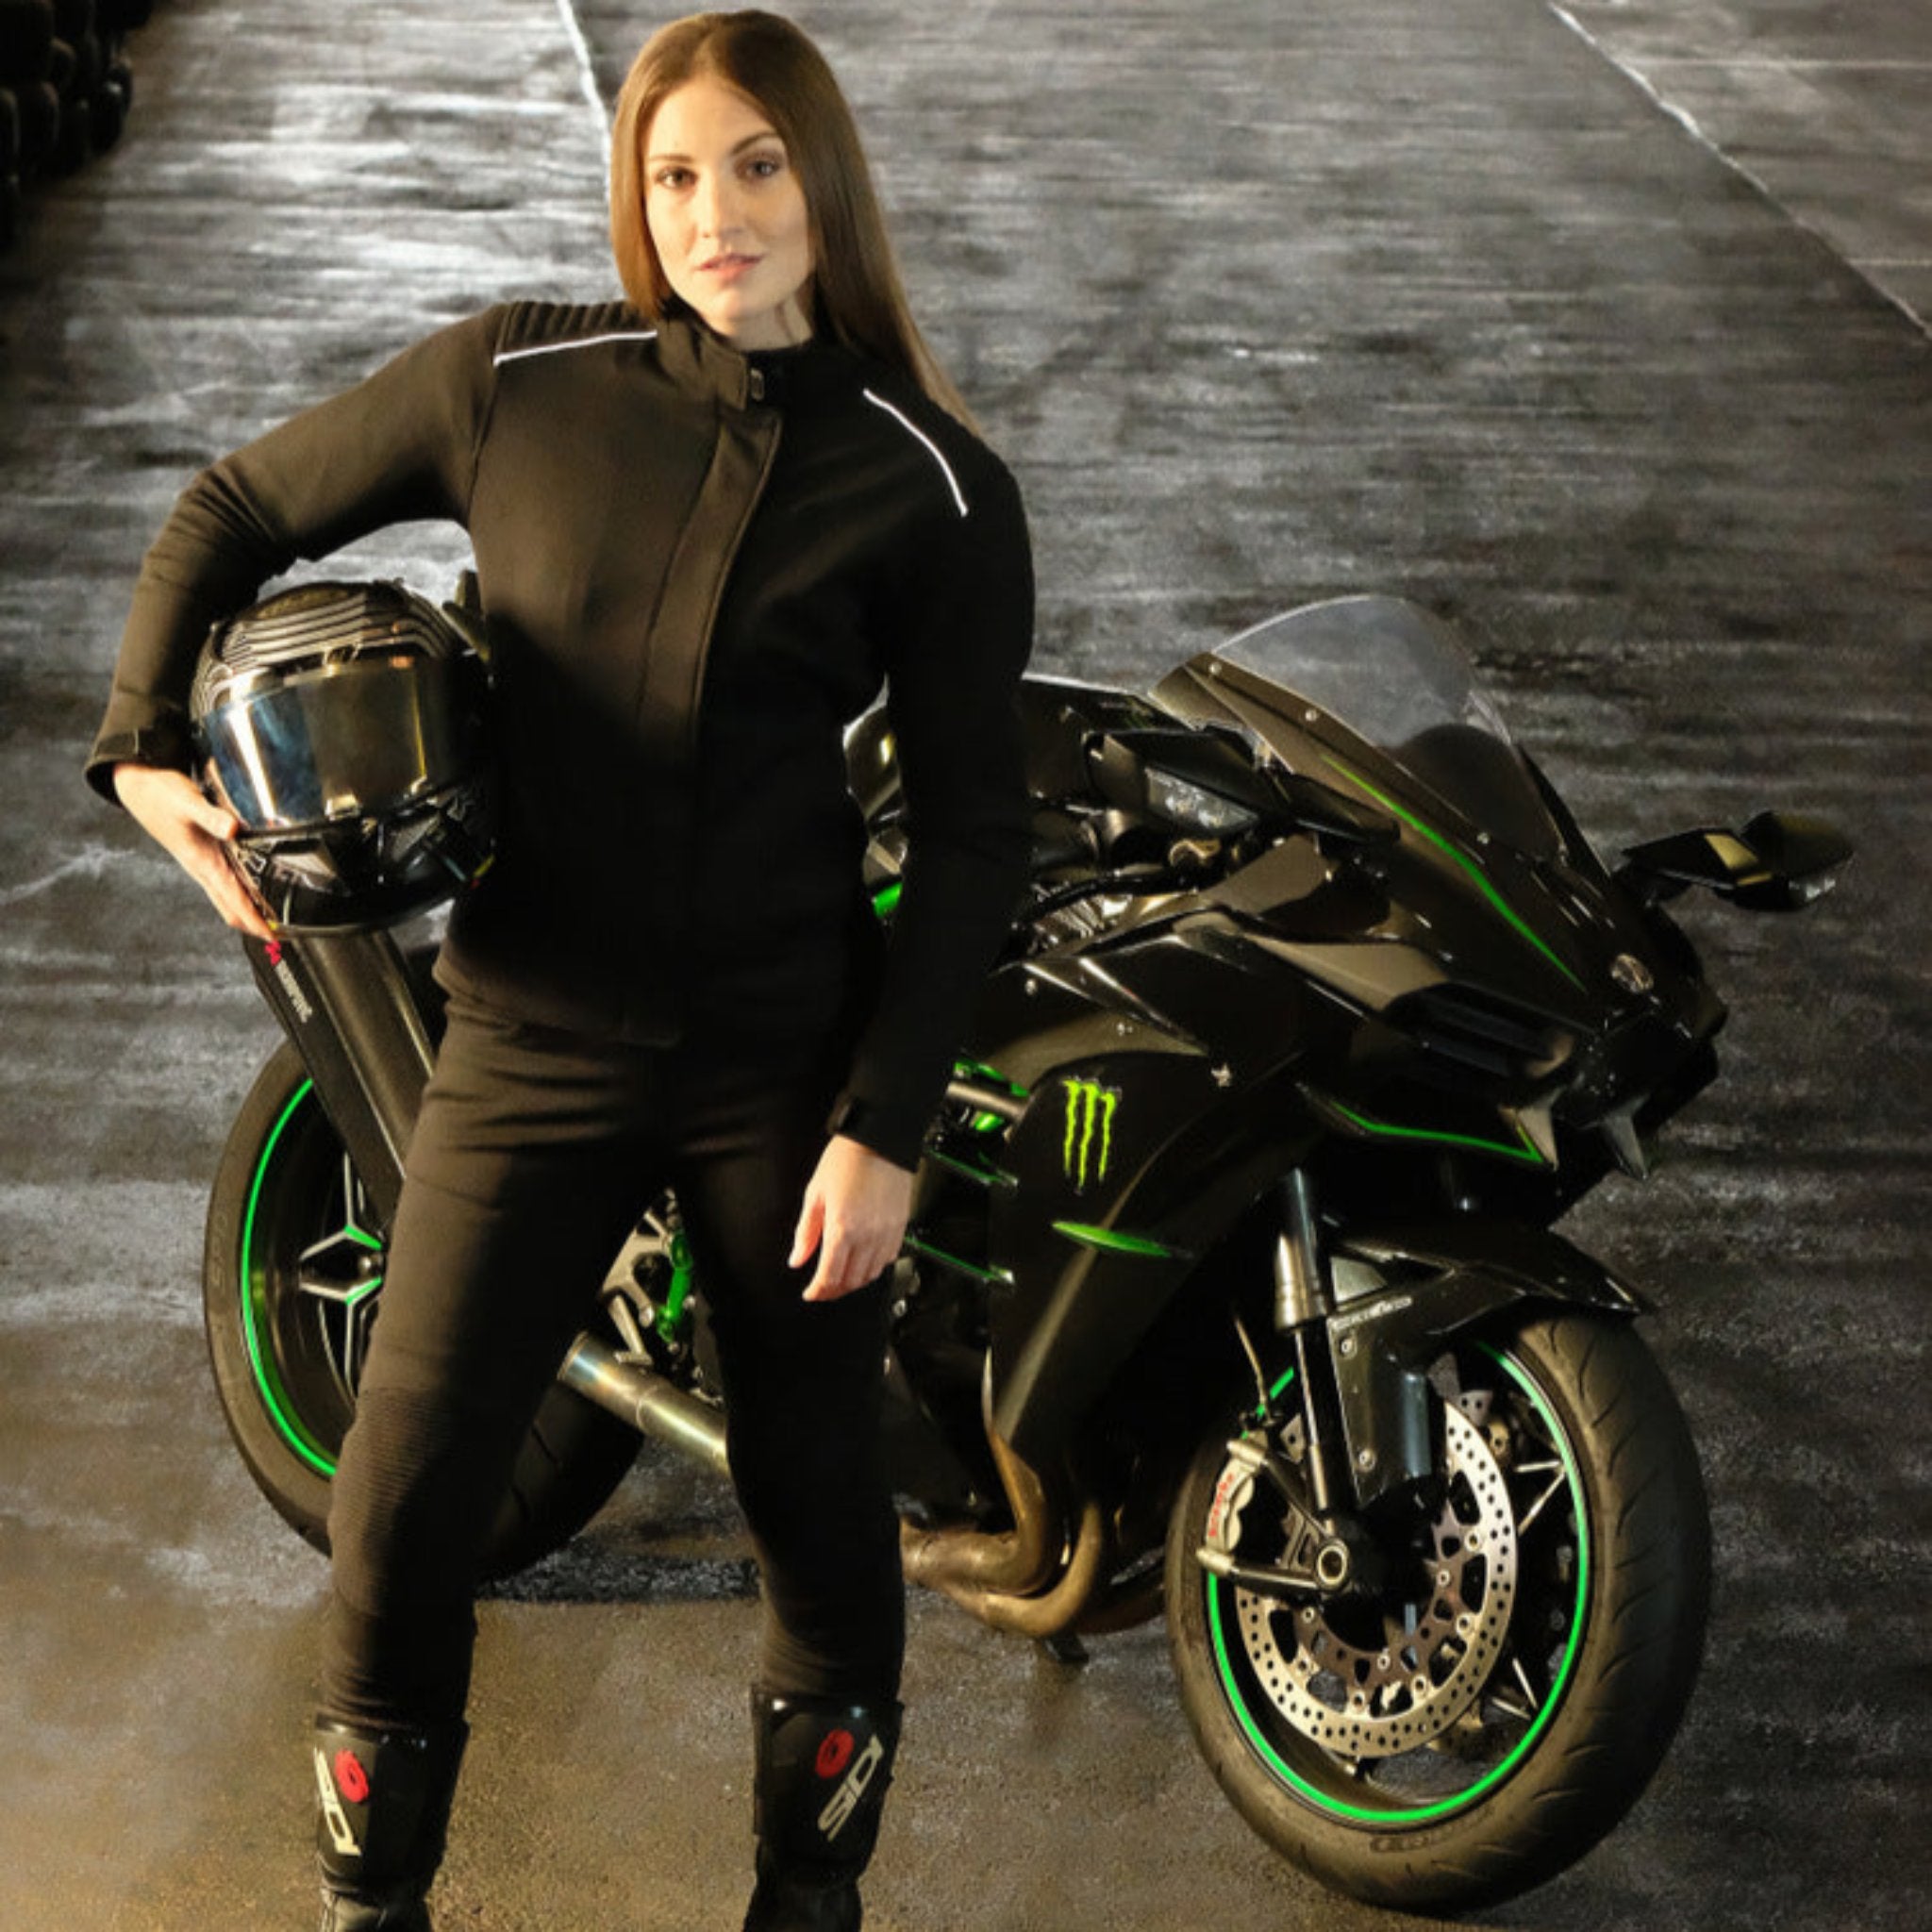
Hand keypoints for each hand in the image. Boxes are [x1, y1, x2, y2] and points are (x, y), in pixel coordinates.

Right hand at [112, 763, 274, 939]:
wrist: (139, 789)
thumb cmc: (161, 795)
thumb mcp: (188, 802)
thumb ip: (211, 816)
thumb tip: (233, 828)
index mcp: (202, 862)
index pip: (233, 900)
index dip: (253, 920)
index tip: (272, 936)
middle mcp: (202, 868)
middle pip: (230, 907)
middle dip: (254, 925)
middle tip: (282, 937)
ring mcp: (201, 863)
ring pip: (227, 897)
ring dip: (249, 911)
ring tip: (274, 920)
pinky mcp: (202, 855)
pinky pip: (225, 882)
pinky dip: (242, 892)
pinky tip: (257, 889)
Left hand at [789, 1133, 913, 1302]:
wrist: (879, 1141)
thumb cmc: (847, 1160)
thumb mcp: (815, 1194)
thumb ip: (806, 1232)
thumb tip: (797, 1258)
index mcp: (842, 1229)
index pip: (829, 1276)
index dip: (817, 1291)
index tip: (811, 1293)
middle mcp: (867, 1236)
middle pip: (851, 1281)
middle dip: (834, 1291)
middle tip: (823, 1289)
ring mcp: (886, 1233)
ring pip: (871, 1275)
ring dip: (854, 1282)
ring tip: (841, 1278)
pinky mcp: (900, 1227)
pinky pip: (888, 1259)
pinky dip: (874, 1268)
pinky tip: (863, 1261)